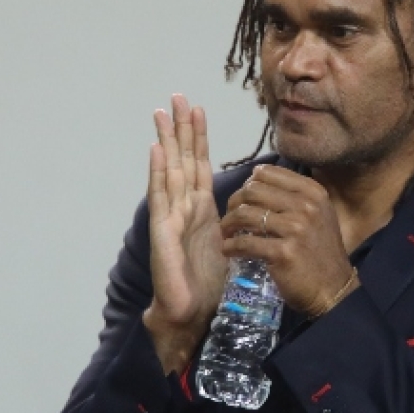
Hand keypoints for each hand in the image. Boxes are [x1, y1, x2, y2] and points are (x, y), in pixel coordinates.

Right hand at [143, 94, 226, 374]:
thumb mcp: (233, 245)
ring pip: (168, 171)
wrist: (193, 316)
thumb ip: (238, 225)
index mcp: (200, 211)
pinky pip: (161, 198)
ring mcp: (170, 219)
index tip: (199, 109)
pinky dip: (158, 172)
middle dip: (179, 129)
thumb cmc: (211, 286)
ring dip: (166, 141)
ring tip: (162, 112)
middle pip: (180, 161)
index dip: (198, 138)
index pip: (198, 166)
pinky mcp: (164, 234)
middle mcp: (183, 210)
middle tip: (177, 96)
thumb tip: (256, 211)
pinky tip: (156, 149)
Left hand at [220, 166, 358, 317]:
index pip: (268, 172)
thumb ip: (293, 196)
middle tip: (230, 217)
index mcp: (313, 192)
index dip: (248, 184)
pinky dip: (231, 246)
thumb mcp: (318, 214)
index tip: (243, 199)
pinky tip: (228, 250)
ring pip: (245, 214)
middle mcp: (306, 205)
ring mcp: (295, 228)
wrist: (333, 288)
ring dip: (228, 223)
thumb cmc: (321, 251)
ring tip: (226, 233)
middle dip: (234, 202)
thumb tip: (256, 177)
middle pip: (253, 190)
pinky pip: (245, 242)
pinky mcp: (283, 252)